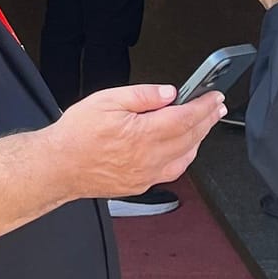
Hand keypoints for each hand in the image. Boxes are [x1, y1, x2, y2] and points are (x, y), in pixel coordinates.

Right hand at [52, 84, 223, 201]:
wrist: (60, 165)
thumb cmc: (77, 134)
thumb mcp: (107, 100)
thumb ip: (142, 95)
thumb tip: (168, 93)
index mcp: (143, 134)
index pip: (185, 118)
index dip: (204, 106)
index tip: (214, 97)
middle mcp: (149, 157)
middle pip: (190, 137)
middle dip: (208, 120)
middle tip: (218, 107)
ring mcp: (147, 174)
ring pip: (186, 157)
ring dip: (200, 138)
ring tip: (206, 124)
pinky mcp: (141, 185)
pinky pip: (173, 171)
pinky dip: (186, 157)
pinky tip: (186, 149)